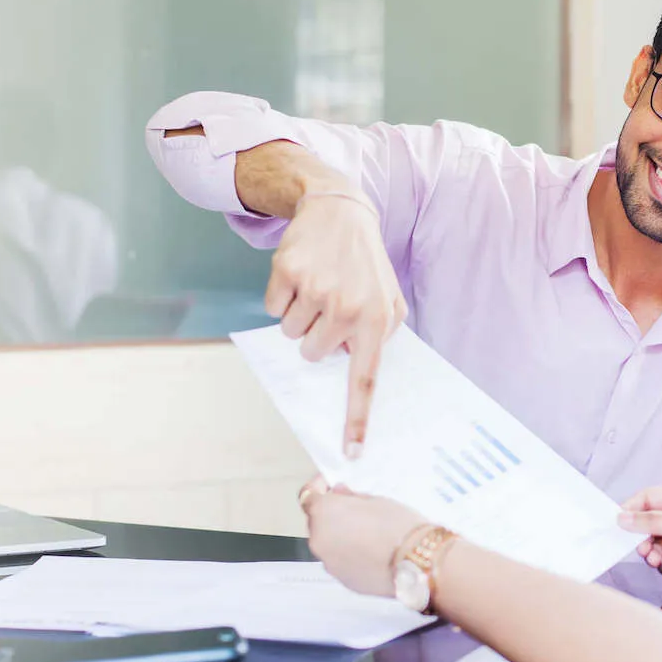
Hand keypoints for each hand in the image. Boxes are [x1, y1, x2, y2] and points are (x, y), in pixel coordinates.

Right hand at [265, 192, 407, 457]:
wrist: (340, 211)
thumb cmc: (365, 264)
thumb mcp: (389, 297)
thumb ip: (378, 336)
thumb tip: (353, 370)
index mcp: (377, 320)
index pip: (365, 379)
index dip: (356, 418)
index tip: (351, 451)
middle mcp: (348, 307)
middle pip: (312, 354)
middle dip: (315, 336)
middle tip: (329, 305)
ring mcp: (316, 290)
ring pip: (290, 333)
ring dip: (298, 315)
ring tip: (318, 286)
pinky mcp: (287, 273)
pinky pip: (273, 308)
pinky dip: (281, 296)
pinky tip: (301, 274)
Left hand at [301, 476, 428, 597]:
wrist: (416, 562)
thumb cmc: (397, 524)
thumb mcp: (374, 499)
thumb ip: (349, 497)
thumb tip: (339, 496)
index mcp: (323, 513)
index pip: (307, 495)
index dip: (318, 487)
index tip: (330, 485)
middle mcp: (318, 539)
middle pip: (317, 521)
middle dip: (331, 514)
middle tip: (354, 509)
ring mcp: (329, 563)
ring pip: (328, 543)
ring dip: (340, 536)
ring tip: (367, 534)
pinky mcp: (342, 580)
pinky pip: (340, 561)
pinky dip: (350, 554)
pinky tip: (371, 552)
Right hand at [618, 485, 661, 595]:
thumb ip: (653, 522)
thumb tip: (623, 517)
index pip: (649, 499)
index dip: (632, 509)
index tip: (617, 522)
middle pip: (648, 525)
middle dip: (642, 537)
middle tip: (640, 547)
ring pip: (655, 546)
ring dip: (651, 553)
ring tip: (655, 558)